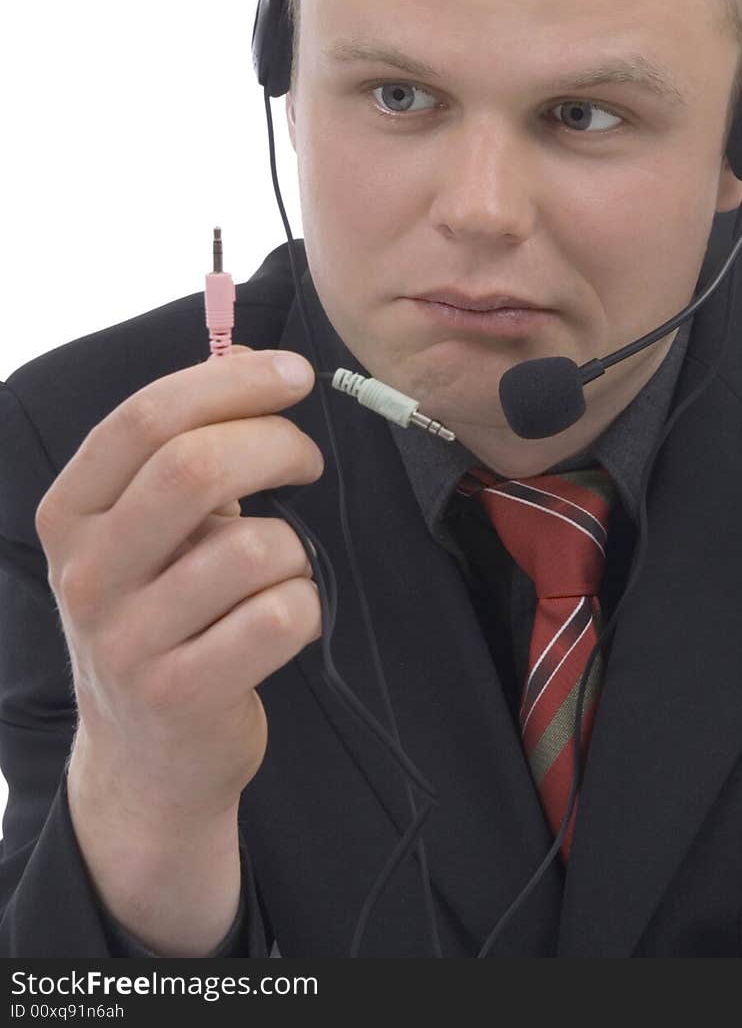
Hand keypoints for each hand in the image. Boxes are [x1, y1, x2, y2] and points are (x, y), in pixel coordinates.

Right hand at [36, 343, 323, 824]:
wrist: (146, 754)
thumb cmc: (161, 612)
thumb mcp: (150, 526)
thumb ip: (188, 441)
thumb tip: (246, 351)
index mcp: (72, 512)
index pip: (146, 417)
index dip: (232, 382)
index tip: (294, 374)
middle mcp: (87, 572)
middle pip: (196, 467)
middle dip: (277, 444)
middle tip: (306, 459)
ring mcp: (127, 639)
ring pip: (255, 548)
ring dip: (295, 545)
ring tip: (281, 566)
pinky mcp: (181, 694)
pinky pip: (282, 616)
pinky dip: (306, 605)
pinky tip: (283, 616)